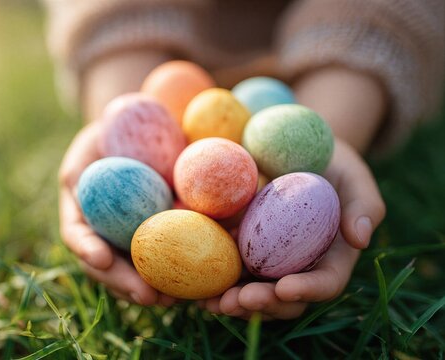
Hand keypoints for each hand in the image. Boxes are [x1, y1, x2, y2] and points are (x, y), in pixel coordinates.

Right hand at [58, 121, 176, 305]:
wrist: (136, 132)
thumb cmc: (105, 139)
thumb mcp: (86, 149)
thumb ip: (81, 171)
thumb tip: (89, 184)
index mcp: (82, 215)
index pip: (77, 236)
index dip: (87, 249)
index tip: (101, 258)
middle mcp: (104, 234)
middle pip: (109, 268)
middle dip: (127, 284)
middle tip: (148, 296)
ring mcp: (129, 238)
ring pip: (138, 271)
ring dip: (156, 288)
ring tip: (175, 299)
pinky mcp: (162, 235)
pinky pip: (170, 256)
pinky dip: (183, 270)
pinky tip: (202, 280)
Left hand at [200, 139, 385, 319]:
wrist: (292, 149)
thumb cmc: (331, 163)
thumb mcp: (354, 175)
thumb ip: (364, 204)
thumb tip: (361, 237)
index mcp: (332, 257)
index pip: (325, 282)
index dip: (307, 289)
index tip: (285, 288)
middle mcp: (298, 267)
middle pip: (284, 298)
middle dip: (262, 304)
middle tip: (239, 300)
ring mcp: (266, 262)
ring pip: (252, 293)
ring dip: (232, 303)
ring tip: (213, 304)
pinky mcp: (238, 250)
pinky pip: (225, 271)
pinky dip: (211, 283)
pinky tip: (194, 289)